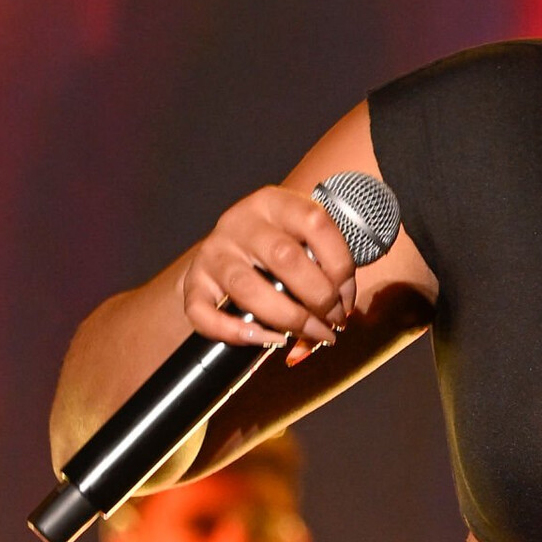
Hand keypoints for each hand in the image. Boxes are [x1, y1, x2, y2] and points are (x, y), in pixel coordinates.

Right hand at [178, 187, 356, 366]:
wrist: (231, 244)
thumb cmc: (280, 244)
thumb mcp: (304, 235)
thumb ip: (325, 262)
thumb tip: (343, 309)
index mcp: (274, 202)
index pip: (315, 223)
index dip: (340, 266)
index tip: (348, 297)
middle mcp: (240, 223)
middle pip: (284, 258)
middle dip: (318, 297)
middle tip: (334, 320)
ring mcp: (214, 253)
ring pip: (247, 288)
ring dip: (288, 319)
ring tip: (312, 334)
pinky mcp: (193, 282)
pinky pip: (203, 313)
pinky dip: (235, 333)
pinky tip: (269, 340)